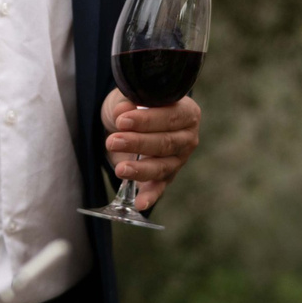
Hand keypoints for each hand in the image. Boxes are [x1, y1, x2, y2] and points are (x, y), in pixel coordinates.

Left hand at [102, 91, 202, 209]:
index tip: (122, 120)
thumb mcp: (129, 98)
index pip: (170, 117)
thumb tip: (122, 112)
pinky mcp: (166, 178)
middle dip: (138, 143)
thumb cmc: (135, 106)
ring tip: (120, 169)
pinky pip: (159, 188)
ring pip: (161, 167)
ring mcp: (178, 160)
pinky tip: (140, 204)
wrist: (129, 121)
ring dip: (140, 169)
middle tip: (113, 141)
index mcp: (187, 112)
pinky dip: (150, 197)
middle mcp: (187, 138)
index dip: (146, 120)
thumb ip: (127, 103)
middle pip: (166, 143)